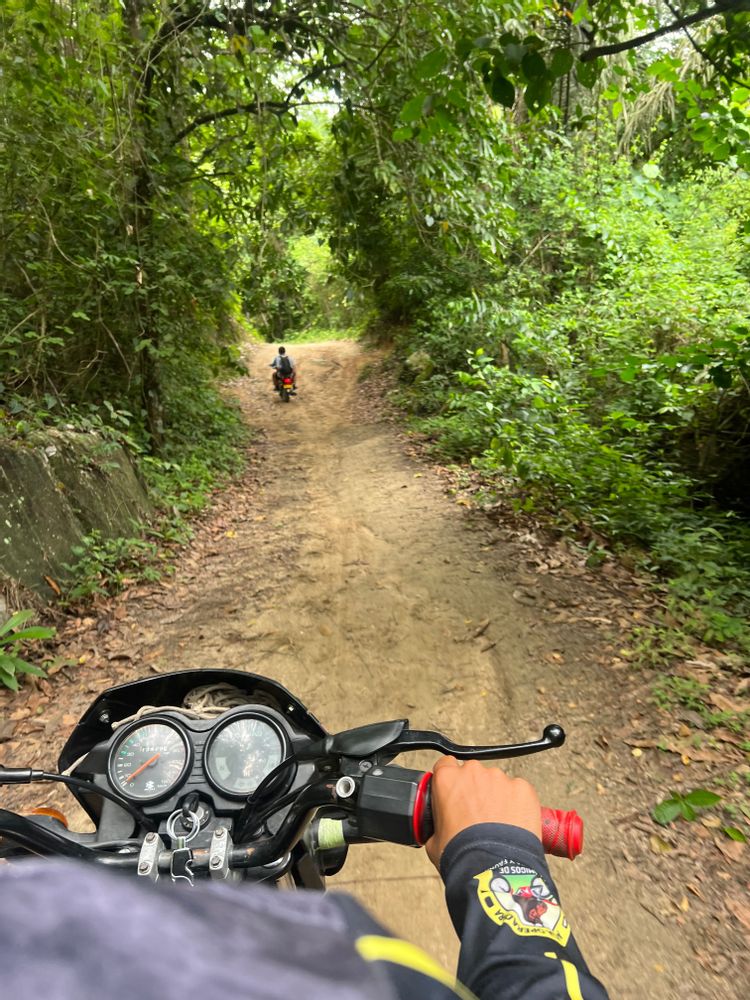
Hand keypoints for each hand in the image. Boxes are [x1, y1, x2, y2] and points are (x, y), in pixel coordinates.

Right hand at [425, 757, 541, 868]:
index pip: (445, 766)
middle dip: (475, 790)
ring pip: (496, 782)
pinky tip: (514, 823)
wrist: (493, 868)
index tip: (455, 793)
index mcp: (447, 779)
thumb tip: (439, 828)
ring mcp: (500, 779)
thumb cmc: (462, 854)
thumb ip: (435, 823)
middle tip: (477, 815)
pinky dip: (517, 804)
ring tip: (498, 824)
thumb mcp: (433, 840)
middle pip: (473, 774)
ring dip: (496, 797)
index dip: (450, 781)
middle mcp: (473, 772)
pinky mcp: (523, 789)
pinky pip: (518, 791)